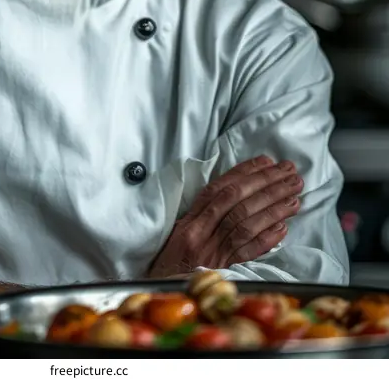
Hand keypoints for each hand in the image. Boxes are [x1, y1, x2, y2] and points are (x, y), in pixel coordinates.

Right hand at [149, 155, 301, 277]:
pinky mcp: (223, 272)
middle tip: (290, 173)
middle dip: (267, 185)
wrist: (160, 293)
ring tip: (294, 196)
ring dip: (274, 208)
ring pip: (247, 224)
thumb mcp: (178, 230)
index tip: (267, 162)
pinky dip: (267, 238)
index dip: (245, 172)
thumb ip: (202, 212)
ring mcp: (213, 254)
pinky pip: (248, 253)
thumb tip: (235, 189)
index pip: (220, 189)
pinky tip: (284, 227)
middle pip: (238, 202)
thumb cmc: (170, 259)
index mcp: (189, 221)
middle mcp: (201, 234)